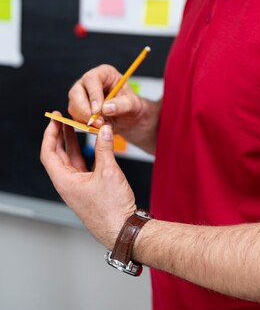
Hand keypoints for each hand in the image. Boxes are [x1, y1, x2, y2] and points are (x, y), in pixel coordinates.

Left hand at [40, 113, 136, 248]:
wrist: (123, 229)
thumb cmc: (112, 209)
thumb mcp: (109, 172)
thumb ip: (105, 147)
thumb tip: (104, 129)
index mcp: (65, 181)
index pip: (49, 153)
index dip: (50, 135)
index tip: (54, 120)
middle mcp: (68, 184)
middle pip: (58, 155)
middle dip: (60, 135)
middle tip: (63, 118)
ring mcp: (79, 187)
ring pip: (72, 159)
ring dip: (73, 142)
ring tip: (76, 125)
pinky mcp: (89, 188)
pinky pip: (83, 165)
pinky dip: (86, 152)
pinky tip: (93, 143)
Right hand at [68, 64, 159, 151]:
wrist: (129, 118)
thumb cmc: (132, 106)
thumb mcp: (133, 104)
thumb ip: (122, 104)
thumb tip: (106, 108)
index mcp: (104, 74)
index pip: (91, 79)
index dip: (93, 95)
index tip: (98, 111)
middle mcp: (89, 82)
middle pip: (76, 93)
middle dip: (85, 110)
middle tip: (98, 123)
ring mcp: (82, 95)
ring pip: (73, 106)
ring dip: (85, 119)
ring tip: (102, 125)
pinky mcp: (79, 108)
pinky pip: (74, 117)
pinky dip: (84, 124)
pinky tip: (97, 127)